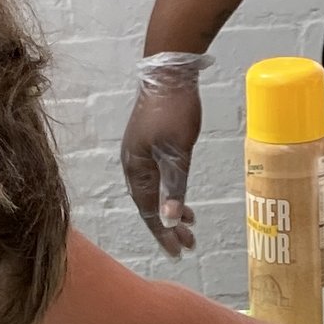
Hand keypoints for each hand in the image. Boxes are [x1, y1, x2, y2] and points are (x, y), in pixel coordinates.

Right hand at [122, 54, 204, 255]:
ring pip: (154, 192)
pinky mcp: (149, 144)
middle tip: (189, 244)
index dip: (163, 232)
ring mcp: (139, 154)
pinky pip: (157, 178)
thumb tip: (171, 218)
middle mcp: (133, 164)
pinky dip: (170, 191)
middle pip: (150, 205)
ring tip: (189, 224)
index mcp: (136, 168)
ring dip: (171, 209)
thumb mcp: (178, 152)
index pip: (149, 210)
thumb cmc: (173, 110)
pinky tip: (181, 196)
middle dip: (169, 226)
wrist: (169, 73)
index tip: (178, 251)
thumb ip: (174, 186)